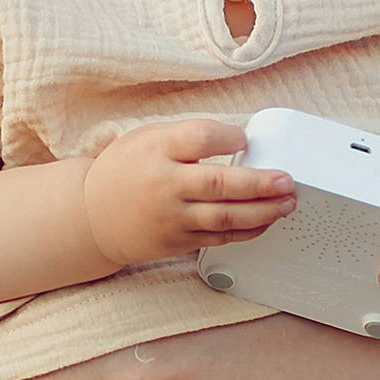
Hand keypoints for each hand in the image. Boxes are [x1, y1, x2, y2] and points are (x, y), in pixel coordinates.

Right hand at [81, 121, 294, 268]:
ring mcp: (171, 217)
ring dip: (263, 211)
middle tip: (286, 180)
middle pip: (220, 183)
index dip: (231, 138)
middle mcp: (164, 184)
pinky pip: (220, 237)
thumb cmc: (126, 171)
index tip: (245, 139)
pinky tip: (265, 221)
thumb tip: (240, 139)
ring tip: (287, 203)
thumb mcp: (148, 138)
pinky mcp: (177, 242)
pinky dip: (247, 230)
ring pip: (225, 216)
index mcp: (157, 149)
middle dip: (260, 183)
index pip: (201, 138)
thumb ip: (189, 138)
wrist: (93, 216)